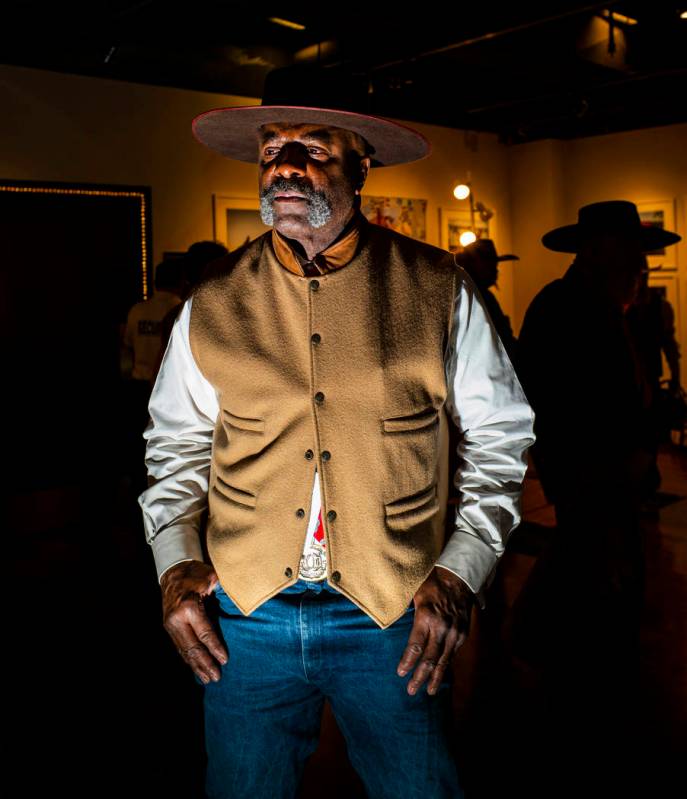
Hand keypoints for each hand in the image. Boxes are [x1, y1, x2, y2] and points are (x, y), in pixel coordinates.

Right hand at [160, 560, 228, 683]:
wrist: (173, 571)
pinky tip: (195, 668)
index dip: (215, 648)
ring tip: (207, 679)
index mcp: (189, 607)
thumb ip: (225, 591)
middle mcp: (177, 619)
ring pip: (184, 651)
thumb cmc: (197, 574)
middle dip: (205, 664)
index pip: (205, 634)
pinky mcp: (168, 628)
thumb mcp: (213, 577)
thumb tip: (243, 603)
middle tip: (217, 677)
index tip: (225, 660)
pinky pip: (179, 647)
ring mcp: (170, 625)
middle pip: (193, 647)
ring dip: (196, 666)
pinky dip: (188, 659)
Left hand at [396, 567, 473, 695]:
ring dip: (435, 678)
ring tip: (428, 692)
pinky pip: (452, 654)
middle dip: (419, 677)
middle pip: (429, 659)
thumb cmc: (432, 584)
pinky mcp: (462, 635)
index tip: (400, 673)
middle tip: (411, 690)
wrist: (459, 579)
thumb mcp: (414, 591)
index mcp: (426, 617)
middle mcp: (441, 628)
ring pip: (443, 661)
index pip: (415, 646)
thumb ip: (403, 606)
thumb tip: (384, 614)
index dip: (407, 661)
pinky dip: (445, 665)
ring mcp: (454, 633)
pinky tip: (439, 675)